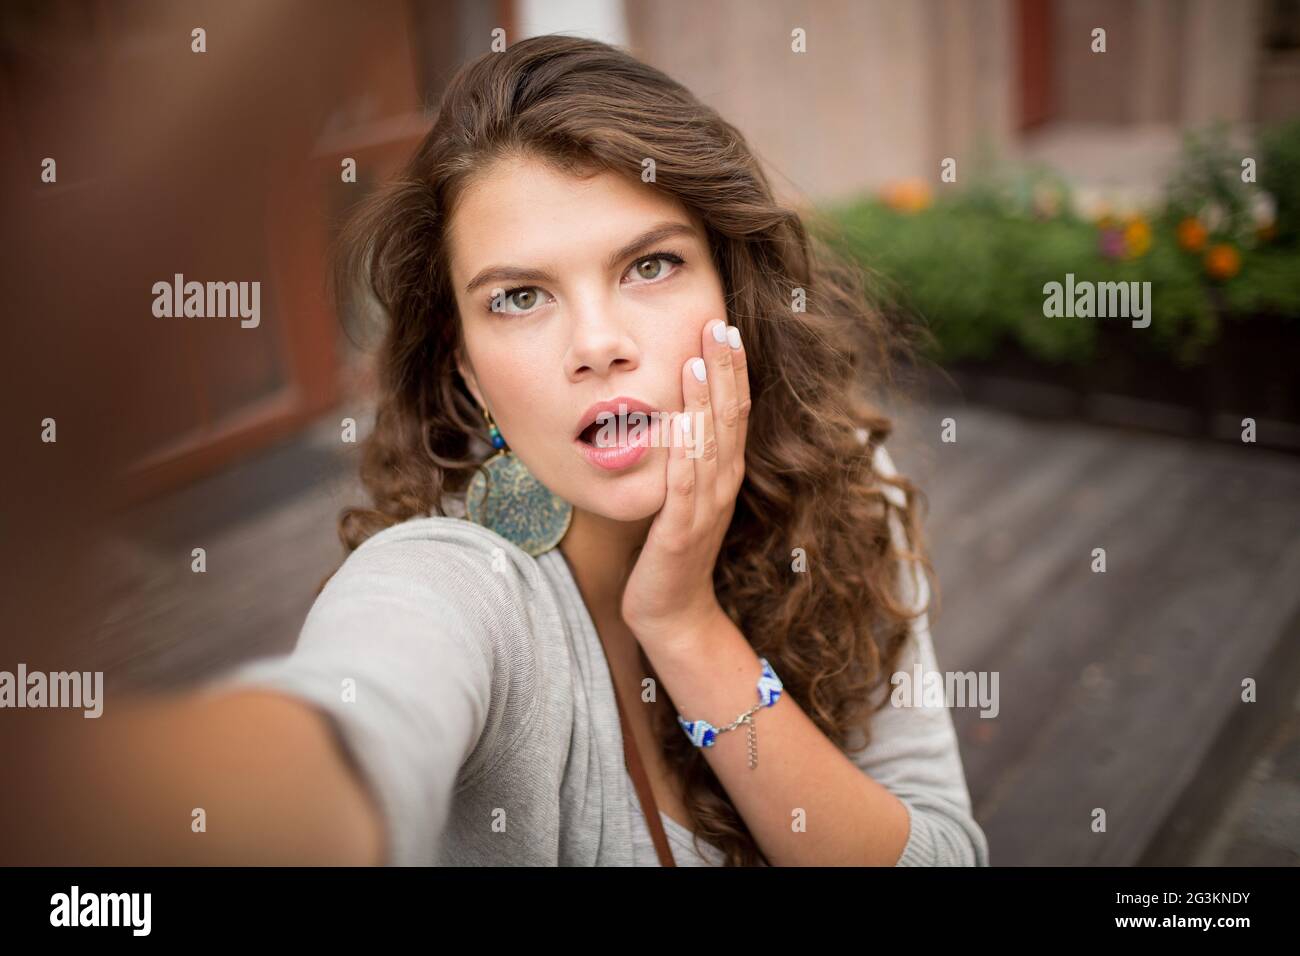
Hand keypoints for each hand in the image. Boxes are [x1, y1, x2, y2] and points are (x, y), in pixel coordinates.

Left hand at [621, 318, 750, 644]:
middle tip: (719, 324)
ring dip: (707, 400)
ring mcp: (705, 508)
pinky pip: (685, 485)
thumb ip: (684, 455)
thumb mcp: (683, 494)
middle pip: (730, 416)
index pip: (735, 410)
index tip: (724, 326)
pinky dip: (686, 452)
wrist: (671, 611)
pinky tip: (683, 423)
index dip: (733, 368)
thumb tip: (673, 409)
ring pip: (711, 443)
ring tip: (698, 358)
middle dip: (725, 369)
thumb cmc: (670, 550)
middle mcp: (722, 484)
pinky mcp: (681, 531)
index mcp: (723, 472)